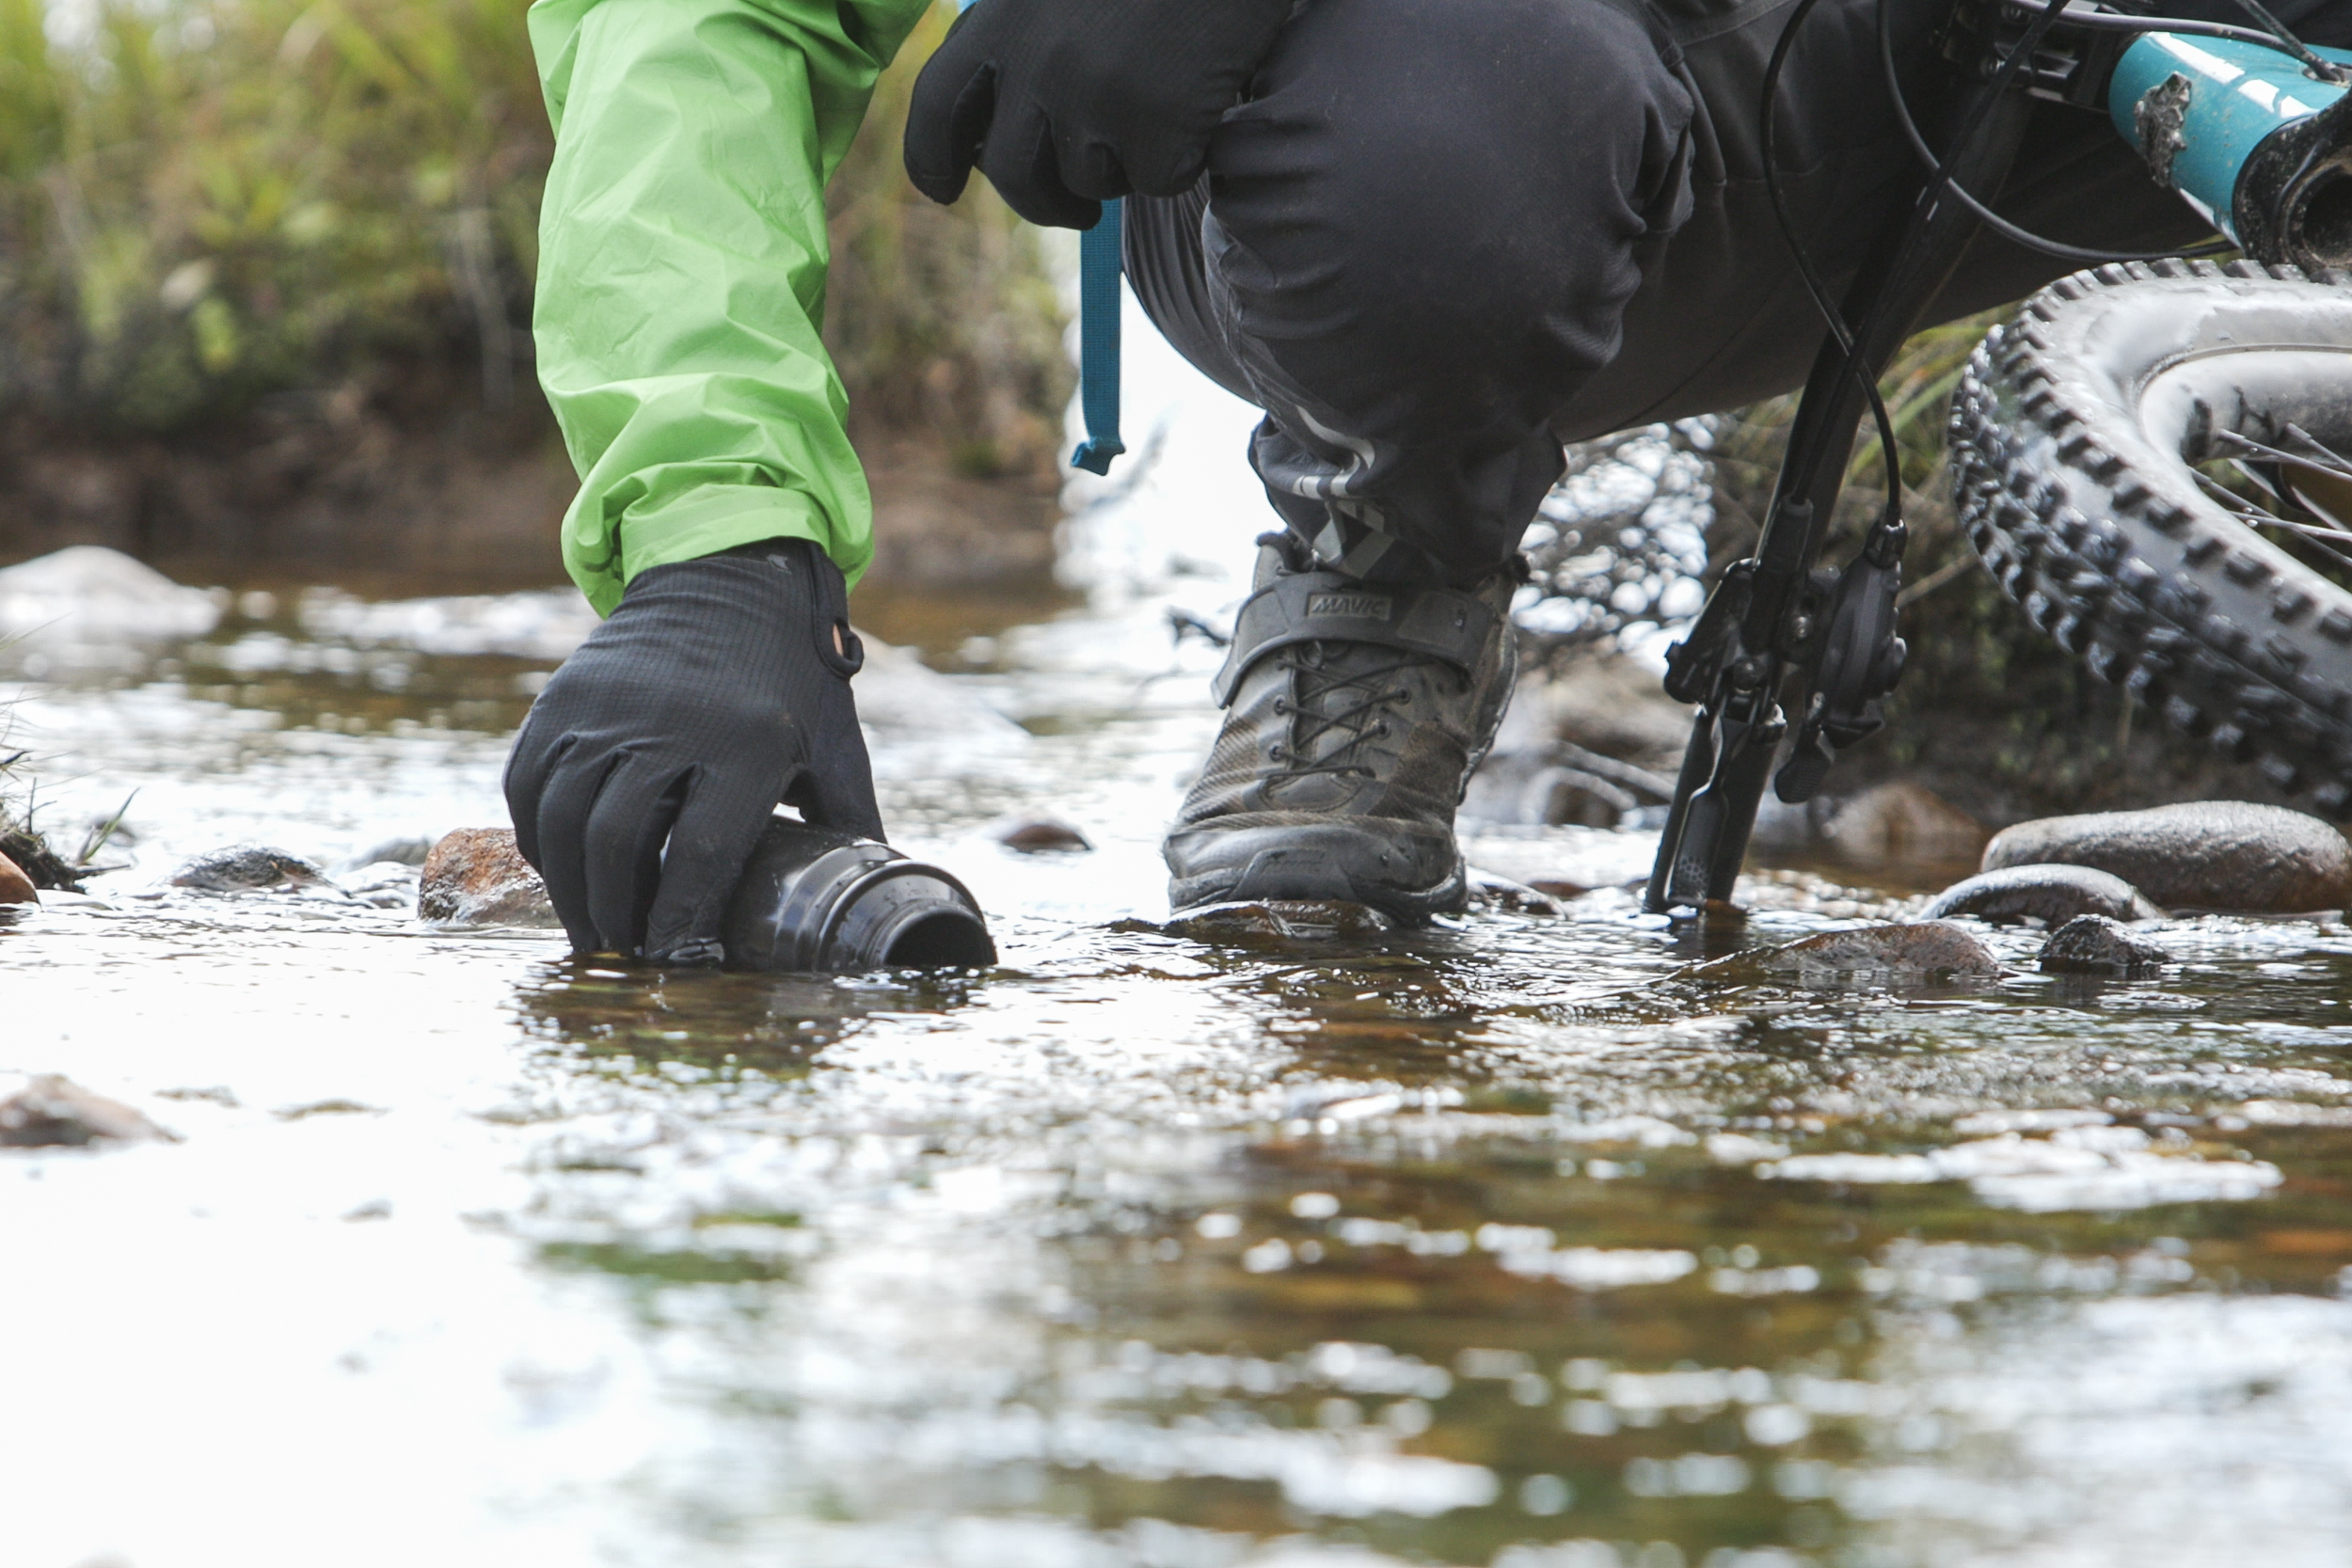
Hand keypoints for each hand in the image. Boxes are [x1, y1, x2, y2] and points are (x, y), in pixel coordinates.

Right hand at [503, 540, 881, 963]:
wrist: (727, 580)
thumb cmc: (791, 682)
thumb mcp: (837, 746)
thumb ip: (852, 824)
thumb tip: (876, 903)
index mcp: (747, 743)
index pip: (700, 854)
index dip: (682, 921)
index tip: (678, 962)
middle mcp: (668, 722)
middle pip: (619, 844)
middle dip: (617, 917)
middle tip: (626, 958)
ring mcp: (605, 708)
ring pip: (564, 821)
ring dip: (570, 891)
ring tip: (594, 932)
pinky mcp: (561, 699)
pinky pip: (530, 786)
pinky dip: (538, 840)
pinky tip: (563, 874)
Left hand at [903, 0, 1291, 228]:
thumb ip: (1018, 46)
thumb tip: (992, 143)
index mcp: (1000, 19)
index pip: (937, 107)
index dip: (930, 159)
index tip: (943, 190)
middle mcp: (1036, 62)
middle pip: (1011, 173)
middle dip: (1042, 204)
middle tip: (1077, 211)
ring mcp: (1094, 98)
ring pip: (1089, 183)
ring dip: (1121, 166)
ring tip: (1156, 106)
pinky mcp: (1154, 127)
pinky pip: (1156, 181)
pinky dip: (1180, 158)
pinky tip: (1196, 105)